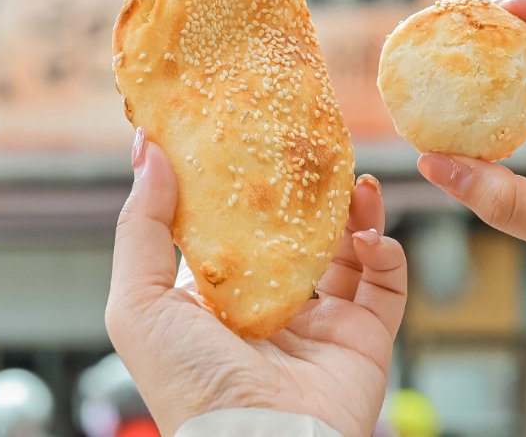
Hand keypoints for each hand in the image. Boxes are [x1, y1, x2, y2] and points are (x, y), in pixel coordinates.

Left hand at [106, 128, 406, 435]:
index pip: (233, 228)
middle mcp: (267, 307)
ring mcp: (318, 323)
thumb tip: (148, 151)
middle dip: (307, 193)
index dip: (243, 186)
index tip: (253, 141)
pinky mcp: (363, 338)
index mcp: (214, 298)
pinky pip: (386, 285)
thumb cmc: (190, 383)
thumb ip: (140, 226)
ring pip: (345, 251)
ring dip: (354, 213)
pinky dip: (386, 254)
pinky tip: (371, 236)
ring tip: (355, 183)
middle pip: (295, 233)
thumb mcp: (139, 302)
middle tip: (315, 154)